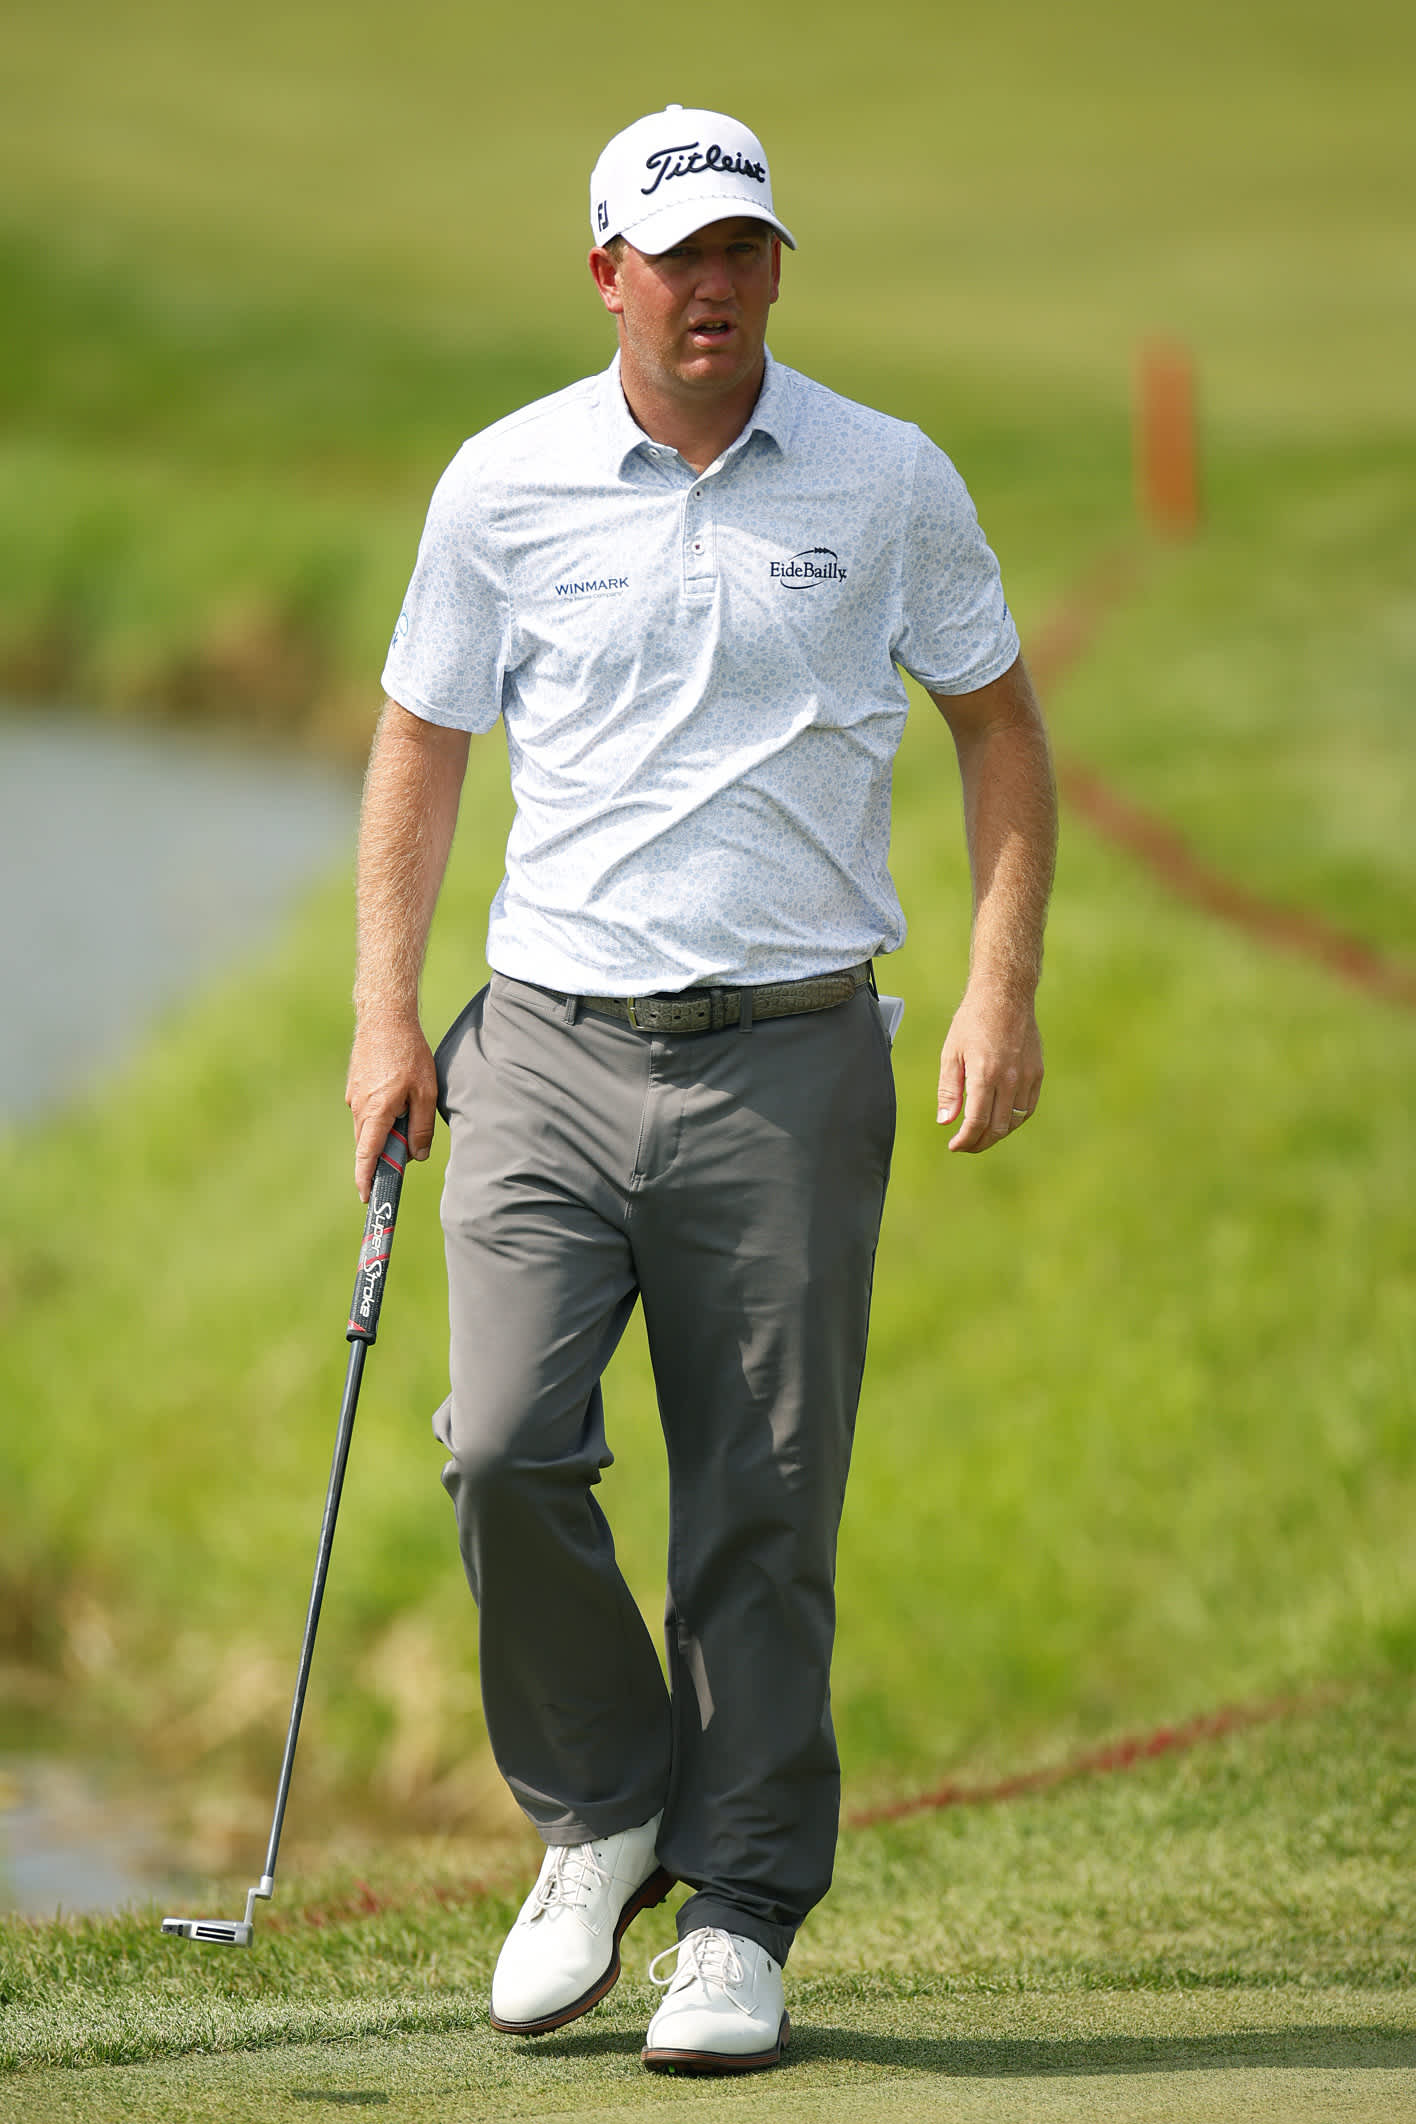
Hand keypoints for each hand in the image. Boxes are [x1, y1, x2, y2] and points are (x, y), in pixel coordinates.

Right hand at [346, 1015, 438, 1200]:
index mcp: (376, 1111)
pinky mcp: (354, 1086)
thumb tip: (417, 1156)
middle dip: (383, 1154)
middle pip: (368, 1144)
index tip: (366, 1197)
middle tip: (403, 1155)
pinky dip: (380, 1115)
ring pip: (368, 1126)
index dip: (366, 1178)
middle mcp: (359, 1107)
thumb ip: (421, 1127)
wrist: (385, 1018)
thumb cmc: (409, 1053)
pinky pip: (366, 1111)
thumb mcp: (426, 1093)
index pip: (367, 1155)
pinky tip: (397, 1097)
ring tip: (407, 1113)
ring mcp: (353, 1096)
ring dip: (384, 1131)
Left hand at [936, 982, 1042, 1152]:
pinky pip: (1028, 1108)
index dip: (965, 1140)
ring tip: (980, 1135)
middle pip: (997, 1127)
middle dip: (979, 1142)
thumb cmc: (973, 1021)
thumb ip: (948, 1090)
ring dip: (996, 1134)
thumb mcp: (951, 1053)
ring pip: (1014, 1121)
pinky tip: (1001, 1120)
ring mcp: (1027, 1076)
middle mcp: (1009, 1078)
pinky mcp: (1037, 1073)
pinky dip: (1014, 1120)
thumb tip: (946, 1121)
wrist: (1005, 996)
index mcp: (984, 1073)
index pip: (977, 1121)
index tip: (955, 1146)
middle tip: (965, 1145)